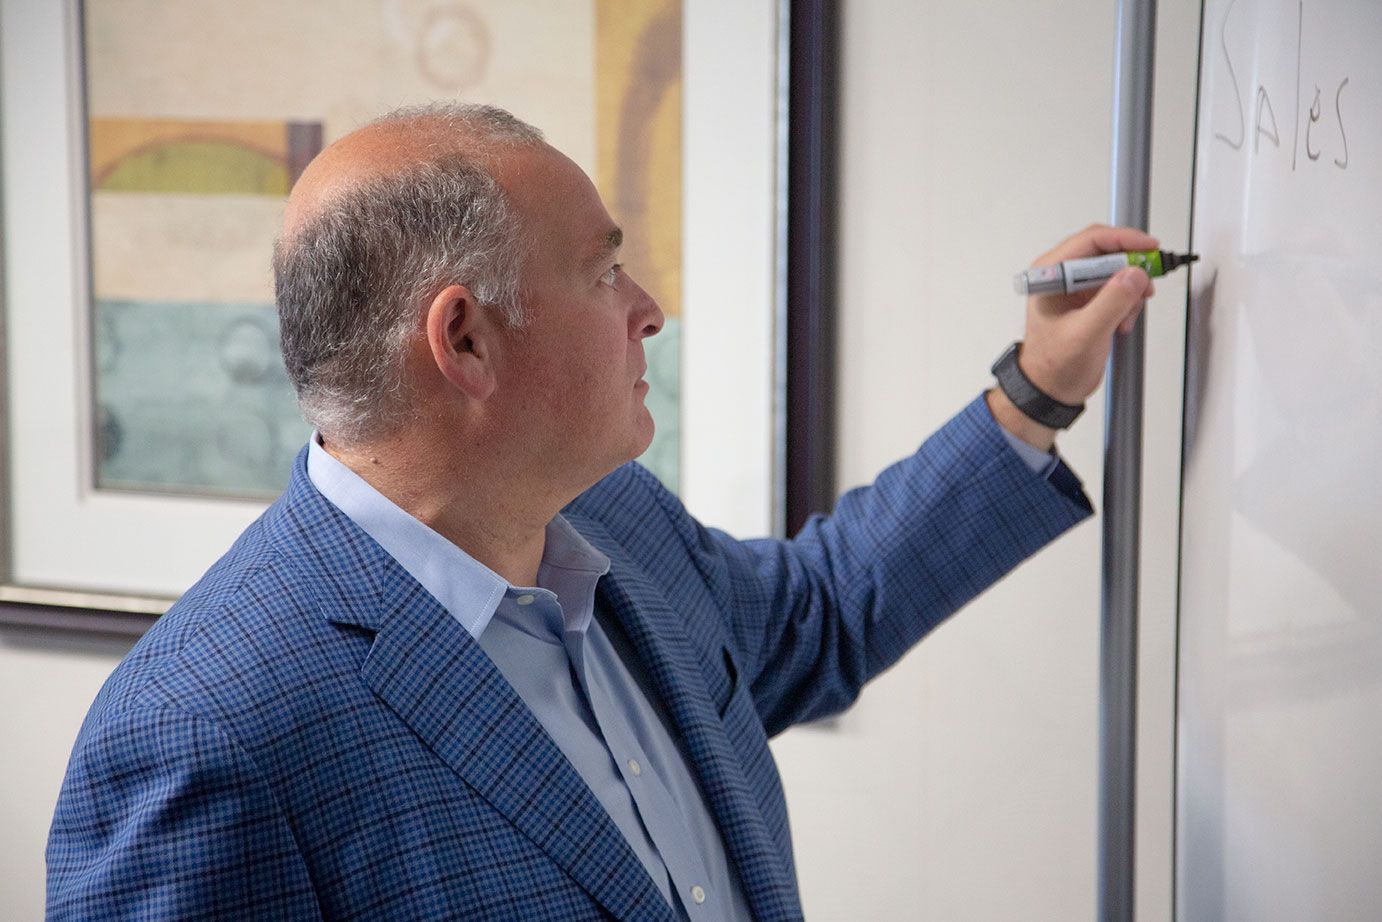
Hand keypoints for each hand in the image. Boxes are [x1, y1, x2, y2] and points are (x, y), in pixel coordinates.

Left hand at [1019, 224, 1156, 405]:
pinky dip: (1127, 303)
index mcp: (1050, 275)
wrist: (1051, 390)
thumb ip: (1111, 302)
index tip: (1150, 248)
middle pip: (1107, 252)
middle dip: (1131, 269)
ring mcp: (1075, 288)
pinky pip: (1117, 289)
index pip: (1091, 240)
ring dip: (1130, 291)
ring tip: (1126, 316)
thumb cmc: (1053, 366)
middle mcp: (1061, 276)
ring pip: (1116, 271)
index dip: (1124, 240)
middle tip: (1147, 284)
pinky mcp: (1088, 300)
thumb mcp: (1086, 334)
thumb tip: (1134, 275)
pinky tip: (1122, 323)